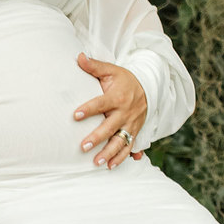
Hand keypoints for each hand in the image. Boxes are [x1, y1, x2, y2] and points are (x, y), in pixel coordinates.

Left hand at [74, 54, 147, 168]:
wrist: (149, 88)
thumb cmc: (125, 80)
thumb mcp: (111, 71)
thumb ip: (94, 66)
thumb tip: (78, 57)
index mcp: (118, 97)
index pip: (101, 103)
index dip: (88, 109)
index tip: (75, 115)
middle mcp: (125, 113)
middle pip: (110, 127)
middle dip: (98, 138)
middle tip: (83, 147)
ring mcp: (131, 124)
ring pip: (121, 141)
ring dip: (110, 153)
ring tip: (98, 162)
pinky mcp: (135, 132)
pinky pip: (130, 147)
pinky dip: (122, 158)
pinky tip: (111, 166)